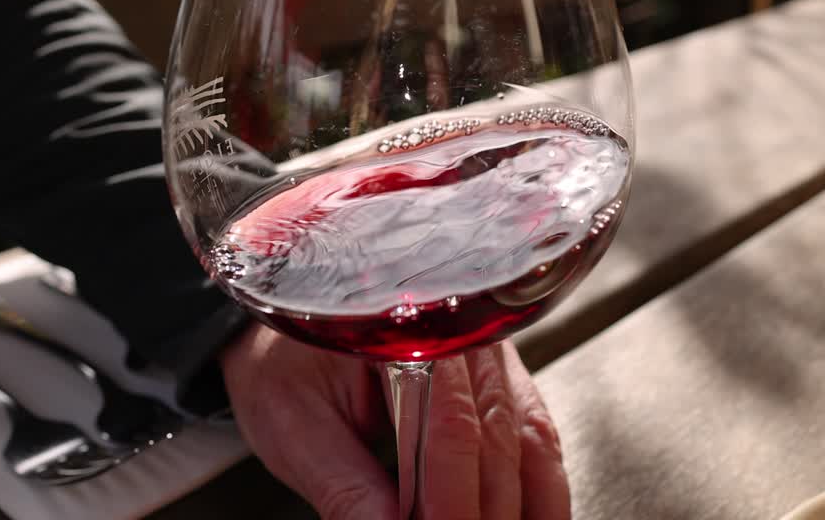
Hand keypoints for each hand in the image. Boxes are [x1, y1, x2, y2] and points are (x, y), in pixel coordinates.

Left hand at [220, 325, 570, 519]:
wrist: (283, 324)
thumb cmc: (283, 363)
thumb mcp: (293, 427)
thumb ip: (344, 486)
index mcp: (408, 330)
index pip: (447, 424)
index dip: (451, 498)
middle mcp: (464, 335)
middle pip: (497, 435)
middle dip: (486, 510)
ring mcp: (491, 355)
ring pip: (529, 436)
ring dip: (524, 503)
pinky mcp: (504, 380)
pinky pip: (538, 433)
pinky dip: (541, 487)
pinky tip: (535, 519)